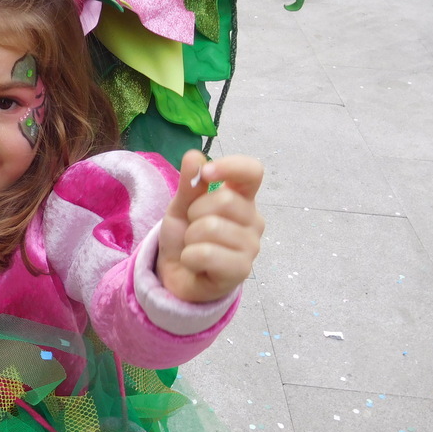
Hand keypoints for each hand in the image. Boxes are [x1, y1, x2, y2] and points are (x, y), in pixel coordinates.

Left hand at [157, 150, 264, 302]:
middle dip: (195, 213)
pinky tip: (194, 264)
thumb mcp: (181, 207)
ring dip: (190, 238)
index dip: (230, 167)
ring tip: (194, 247)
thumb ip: (189, 184)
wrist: (178, 276)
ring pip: (211, 227)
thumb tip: (194, 155)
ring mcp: (251, 246)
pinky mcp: (242, 270)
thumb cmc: (186, 238)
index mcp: (242, 198)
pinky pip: (206, 254)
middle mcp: (254, 220)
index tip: (207, 173)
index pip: (252, 172)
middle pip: (224, 199)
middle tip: (193, 228)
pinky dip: (189, 257)